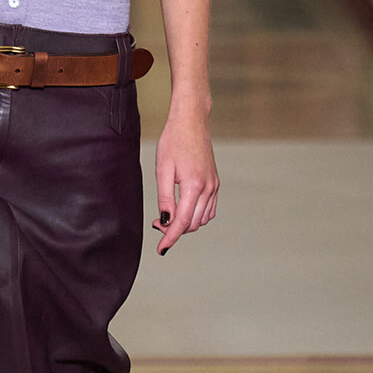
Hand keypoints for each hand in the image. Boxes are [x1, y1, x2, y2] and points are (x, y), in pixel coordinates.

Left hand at [153, 110, 217, 254]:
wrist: (191, 123)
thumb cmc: (174, 142)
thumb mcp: (162, 170)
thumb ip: (165, 198)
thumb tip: (165, 220)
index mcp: (193, 186)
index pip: (181, 222)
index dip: (170, 238)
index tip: (161, 249)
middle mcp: (208, 189)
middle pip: (192, 224)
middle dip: (175, 229)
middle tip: (156, 222)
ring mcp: (214, 186)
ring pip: (201, 219)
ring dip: (185, 223)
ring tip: (167, 214)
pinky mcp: (215, 183)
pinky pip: (208, 209)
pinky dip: (196, 215)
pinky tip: (182, 208)